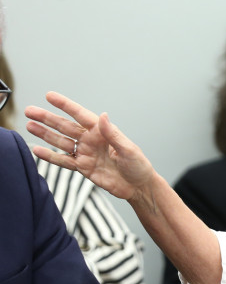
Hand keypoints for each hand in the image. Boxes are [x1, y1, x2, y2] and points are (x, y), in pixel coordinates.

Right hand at [25, 91, 154, 200]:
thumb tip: (103, 115)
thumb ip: (113, 134)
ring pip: (61, 141)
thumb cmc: (138, 165)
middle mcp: (91, 140)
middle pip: (65, 127)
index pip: (80, 115)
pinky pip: (63, 160)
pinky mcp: (83, 168)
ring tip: (29, 126)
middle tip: (29, 110)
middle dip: (47, 118)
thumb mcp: (128, 149)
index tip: (50, 96)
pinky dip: (50, 156)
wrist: (138, 187)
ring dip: (45, 134)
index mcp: (102, 132)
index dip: (65, 105)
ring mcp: (85, 153)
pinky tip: (36, 150)